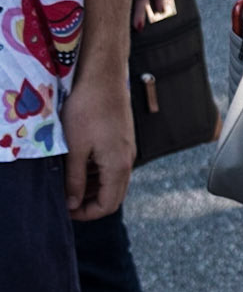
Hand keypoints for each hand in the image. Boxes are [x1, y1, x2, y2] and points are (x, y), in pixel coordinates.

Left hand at [60, 68, 134, 218]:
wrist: (103, 77)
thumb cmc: (87, 109)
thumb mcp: (75, 148)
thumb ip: (75, 180)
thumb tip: (72, 204)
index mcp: (118, 167)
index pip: (107, 205)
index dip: (86, 214)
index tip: (66, 211)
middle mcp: (127, 161)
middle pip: (113, 197)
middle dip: (90, 204)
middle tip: (67, 201)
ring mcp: (127, 150)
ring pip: (114, 182)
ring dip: (93, 188)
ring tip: (69, 183)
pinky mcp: (123, 140)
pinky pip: (113, 166)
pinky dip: (98, 174)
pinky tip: (80, 164)